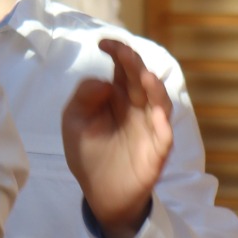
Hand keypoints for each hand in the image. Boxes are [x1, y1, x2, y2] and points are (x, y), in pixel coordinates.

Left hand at [62, 39, 172, 237]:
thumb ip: (83, 99)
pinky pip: (164, 131)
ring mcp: (149, 127)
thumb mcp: (73, 123)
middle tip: (121, 52)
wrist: (100, 194)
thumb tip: (103, 81)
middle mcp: (137, 107)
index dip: (116, 52)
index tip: (102, 43)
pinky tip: (155, 107)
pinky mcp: (157, 149)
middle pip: (139, 78)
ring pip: (158, 100)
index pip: (121, 67)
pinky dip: (162, 118)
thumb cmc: (88, 154)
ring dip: (153, 87)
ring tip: (143, 74)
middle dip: (133, 63)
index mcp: (117, 97)